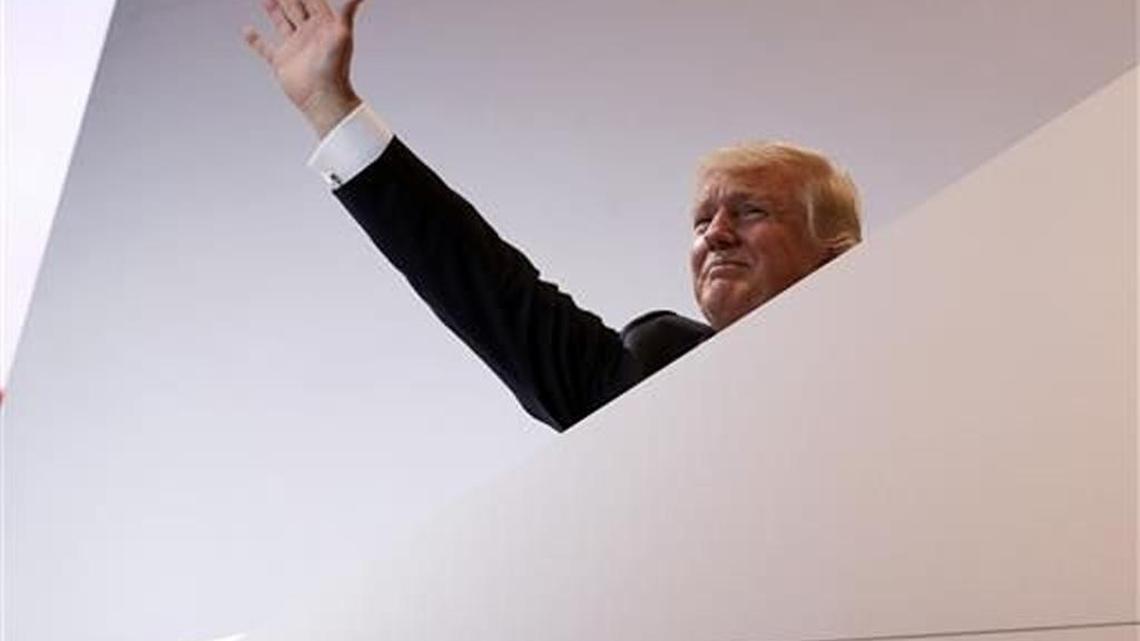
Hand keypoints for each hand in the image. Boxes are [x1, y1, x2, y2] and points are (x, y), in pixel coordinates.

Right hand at [243, 0, 366, 137]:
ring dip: (274, 10)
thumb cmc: (336, 69)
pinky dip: (255, 40)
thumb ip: (348, 11)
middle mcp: (308, 34)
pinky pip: (265, 48)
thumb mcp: (343, 35)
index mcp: (322, 26)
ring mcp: (294, 47)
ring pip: (281, 22)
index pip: (312, 0)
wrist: (324, 98)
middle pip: (295, 7)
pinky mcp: (281, 62)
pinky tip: (247, 31)